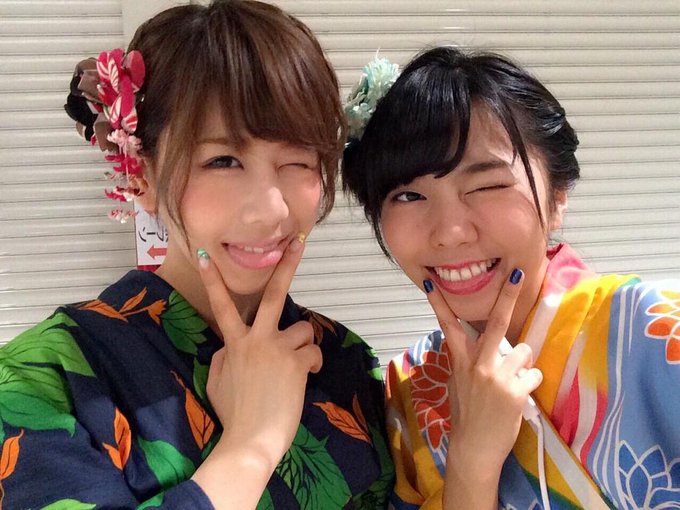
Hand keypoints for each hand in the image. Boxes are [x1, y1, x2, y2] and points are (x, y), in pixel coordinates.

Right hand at [192, 238, 321, 507]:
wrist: (249, 439)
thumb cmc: (232, 413)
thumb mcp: (217, 380)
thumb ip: (226, 355)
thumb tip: (234, 344)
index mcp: (234, 342)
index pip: (221, 305)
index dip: (213, 280)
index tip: (207, 255)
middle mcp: (256, 338)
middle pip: (273, 295)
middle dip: (287, 265)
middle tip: (298, 242)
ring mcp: (278, 348)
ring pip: (304, 329)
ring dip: (304, 345)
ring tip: (299, 365)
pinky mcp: (297, 362)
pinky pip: (313, 352)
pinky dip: (313, 364)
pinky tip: (305, 378)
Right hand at [424, 270, 541, 508]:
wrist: (474, 448)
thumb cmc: (467, 415)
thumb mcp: (459, 383)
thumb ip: (469, 361)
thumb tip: (483, 344)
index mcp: (460, 360)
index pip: (447, 324)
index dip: (438, 301)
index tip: (429, 280)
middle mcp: (477, 364)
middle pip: (496, 322)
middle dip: (509, 294)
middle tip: (518, 271)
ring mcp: (496, 376)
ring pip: (524, 351)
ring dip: (523, 364)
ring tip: (513, 383)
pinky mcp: (515, 390)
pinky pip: (534, 374)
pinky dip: (531, 383)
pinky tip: (520, 397)